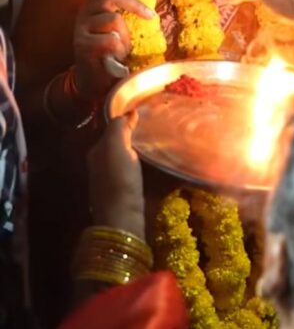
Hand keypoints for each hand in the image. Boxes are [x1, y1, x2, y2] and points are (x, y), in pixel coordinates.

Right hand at [74, 0, 155, 102]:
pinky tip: (115, 58)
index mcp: (94, 5)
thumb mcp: (118, 29)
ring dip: (125, 35)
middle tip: (150, 15)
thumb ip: (126, 14)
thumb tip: (151, 1)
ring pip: (112, 19)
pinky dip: (118, 48)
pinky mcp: (83, 45)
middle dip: (133, 3)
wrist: (92, 81)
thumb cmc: (110, 52)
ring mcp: (82, 28)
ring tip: (123, 50)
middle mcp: (85, 12)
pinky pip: (110, 39)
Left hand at [88, 113, 144, 238]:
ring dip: (140, 147)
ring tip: (159, 139)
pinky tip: (154, 159)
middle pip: (119, 141)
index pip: (112, 128)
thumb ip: (119, 128)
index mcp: (97, 151)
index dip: (127, 119)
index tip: (147, 111)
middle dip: (134, 132)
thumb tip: (130, 112)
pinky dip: (143, 160)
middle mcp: (101, 163)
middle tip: (156, 123)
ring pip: (127, 154)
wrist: (123, 219)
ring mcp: (113, 177)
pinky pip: (134, 167)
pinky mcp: (125, 189)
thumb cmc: (119, 180)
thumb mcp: (116, 148)